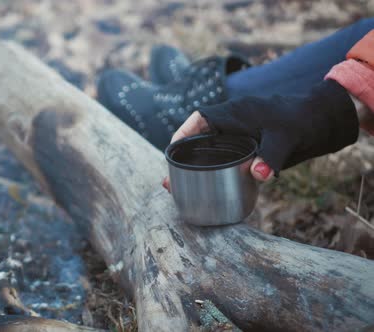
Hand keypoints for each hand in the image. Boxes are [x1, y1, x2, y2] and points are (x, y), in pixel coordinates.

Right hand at [162, 80, 358, 191]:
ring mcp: (236, 131)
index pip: (197, 121)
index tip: (170, 155)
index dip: (180, 136)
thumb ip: (271, 157)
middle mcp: (230, 120)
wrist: (321, 118)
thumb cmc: (301, 122)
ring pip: (207, 146)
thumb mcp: (286, 140)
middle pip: (197, 137)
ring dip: (194, 163)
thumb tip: (257, 175)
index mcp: (232, 114)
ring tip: (180, 185)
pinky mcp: (244, 141)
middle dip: (182, 157)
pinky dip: (210, 165)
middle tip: (169, 181)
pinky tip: (206, 182)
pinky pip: (220, 152)